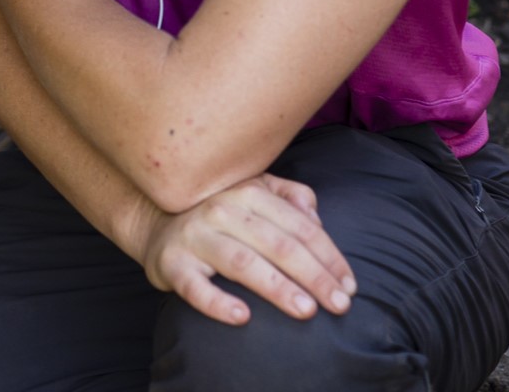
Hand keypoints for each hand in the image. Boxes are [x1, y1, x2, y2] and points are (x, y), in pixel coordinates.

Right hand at [134, 173, 355, 325]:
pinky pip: (195, 287)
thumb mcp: (253, 192)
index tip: (350, 285)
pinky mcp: (173, 265)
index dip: (328, 255)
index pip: (298, 225)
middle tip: (340, 305)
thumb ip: (288, 196)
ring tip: (306, 311)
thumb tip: (315, 214)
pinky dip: (217, 303)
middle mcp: (220, 210)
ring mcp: (195, 237)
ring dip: (277, 287)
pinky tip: (242, 317)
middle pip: (277, 244)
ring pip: (242, 262)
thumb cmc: (220, 214)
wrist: (159, 225)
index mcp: (246, 191)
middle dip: (314, 275)